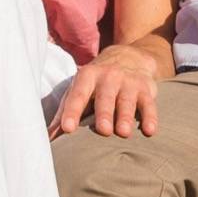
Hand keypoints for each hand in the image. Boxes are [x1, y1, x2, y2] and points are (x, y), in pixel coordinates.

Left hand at [49, 38, 173, 138]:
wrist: (129, 56)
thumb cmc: (96, 83)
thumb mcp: (79, 90)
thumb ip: (64, 114)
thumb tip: (47, 140)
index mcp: (87, 76)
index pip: (78, 94)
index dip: (72, 111)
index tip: (67, 128)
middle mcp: (108, 76)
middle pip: (105, 96)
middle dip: (104, 113)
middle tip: (103, 130)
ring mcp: (128, 81)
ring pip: (127, 100)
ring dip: (126, 116)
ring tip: (123, 133)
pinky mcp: (146, 88)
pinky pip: (149, 104)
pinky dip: (150, 117)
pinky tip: (150, 131)